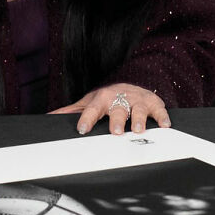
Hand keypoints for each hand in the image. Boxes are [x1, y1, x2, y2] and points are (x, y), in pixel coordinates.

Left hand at [49, 83, 170, 135]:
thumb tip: (49, 118)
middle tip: (116, 132)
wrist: (130, 83)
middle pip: (118, 109)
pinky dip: (163, 117)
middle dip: (117, 120)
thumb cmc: (107, 97)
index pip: (92, 109)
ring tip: (138, 130)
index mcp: (102, 99)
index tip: (82, 129)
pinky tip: (165, 126)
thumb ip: (72, 111)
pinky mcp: (153, 102)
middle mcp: (120, 98)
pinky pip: (160, 109)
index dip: (87, 118)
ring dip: (139, 119)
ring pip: (139, 109)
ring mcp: (137, 100)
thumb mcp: (89, 102)